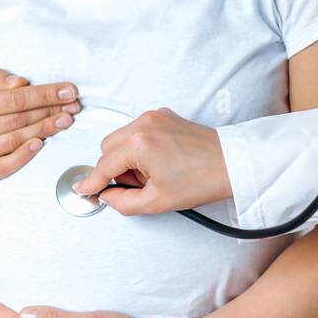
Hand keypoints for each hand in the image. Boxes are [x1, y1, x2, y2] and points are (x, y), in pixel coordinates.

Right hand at [0, 68, 79, 184]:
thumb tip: (20, 82)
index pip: (14, 99)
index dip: (44, 94)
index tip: (69, 90)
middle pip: (18, 119)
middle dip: (50, 111)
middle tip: (75, 106)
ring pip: (15, 140)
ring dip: (45, 130)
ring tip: (66, 120)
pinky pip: (6, 165)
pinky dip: (25, 155)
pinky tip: (42, 143)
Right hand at [71, 108, 231, 215]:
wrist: (233, 164)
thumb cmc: (204, 179)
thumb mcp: (157, 201)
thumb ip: (123, 202)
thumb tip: (108, 196)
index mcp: (139, 143)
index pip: (104, 166)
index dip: (92, 182)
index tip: (84, 189)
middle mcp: (145, 124)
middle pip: (107, 147)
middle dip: (113, 169)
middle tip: (135, 186)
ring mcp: (155, 116)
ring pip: (121, 138)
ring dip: (125, 157)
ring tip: (152, 174)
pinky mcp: (165, 115)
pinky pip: (138, 131)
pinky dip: (139, 146)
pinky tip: (158, 161)